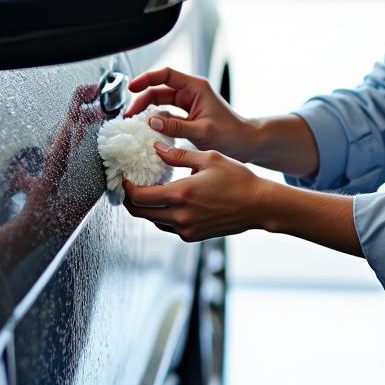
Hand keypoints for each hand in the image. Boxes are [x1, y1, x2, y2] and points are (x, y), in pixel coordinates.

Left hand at [122, 142, 269, 241]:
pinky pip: (168, 227)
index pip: (139, 196)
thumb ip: (178, 155)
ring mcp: (186, 229)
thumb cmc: (238, 180)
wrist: (259, 206)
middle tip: (129, 186)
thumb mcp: (208, 158)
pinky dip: (162, 215)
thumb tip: (156, 149)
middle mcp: (180, 216)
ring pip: (153, 221)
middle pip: (139, 212)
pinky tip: (170, 201)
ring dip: (147, 208)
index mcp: (181, 194)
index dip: (126, 187)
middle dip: (130, 199)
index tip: (124, 177)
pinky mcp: (193, 236)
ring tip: (150, 191)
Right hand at [124, 66, 254, 160]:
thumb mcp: (202, 131)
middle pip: (159, 90)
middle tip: (130, 115)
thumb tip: (152, 122)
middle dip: (143, 100)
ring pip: (161, 104)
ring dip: (148, 112)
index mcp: (196, 87)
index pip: (166, 75)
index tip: (132, 87)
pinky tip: (149, 131)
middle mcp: (191, 93)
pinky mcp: (188, 118)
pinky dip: (157, 122)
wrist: (247, 144)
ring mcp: (189, 105)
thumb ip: (176, 126)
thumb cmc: (231, 134)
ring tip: (136, 123)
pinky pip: (167, 116)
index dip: (147, 78)